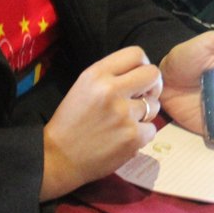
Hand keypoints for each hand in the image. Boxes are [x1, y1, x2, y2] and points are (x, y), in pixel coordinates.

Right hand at [39, 46, 162, 200]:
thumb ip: (110, 77)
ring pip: (154, 105)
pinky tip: (124, 139)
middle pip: (153, 74)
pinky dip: (142, 135)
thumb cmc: (70, 122)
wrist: (58, 158)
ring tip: (126, 122)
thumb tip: (141, 74)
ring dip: (145, 114)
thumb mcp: (84, 87)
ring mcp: (124, 114)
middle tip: (145, 96)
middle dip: (153, 85)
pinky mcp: (133, 136)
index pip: (136, 54)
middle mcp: (112, 90)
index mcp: (97, 74)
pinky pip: (152, 129)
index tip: (139, 78)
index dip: (143, 65)